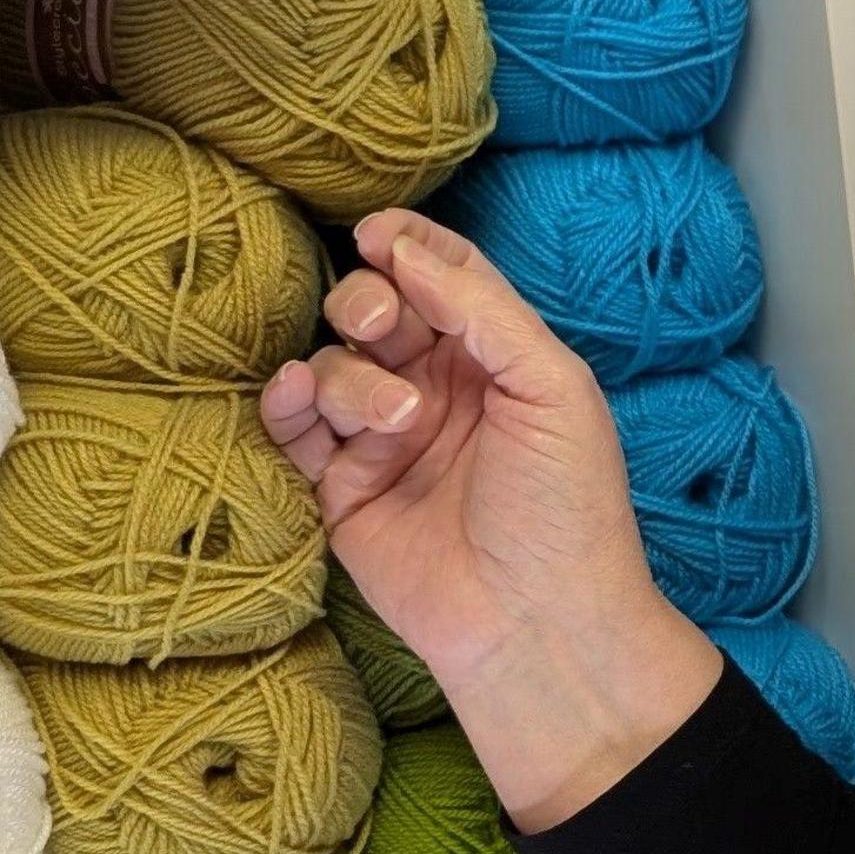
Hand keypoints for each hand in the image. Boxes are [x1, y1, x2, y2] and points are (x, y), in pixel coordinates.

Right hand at [262, 209, 721, 830]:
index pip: (445, 278)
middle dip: (368, 300)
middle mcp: (439, 390)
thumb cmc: (567, 504)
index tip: (377, 231)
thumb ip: (483, 311)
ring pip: (334, 364)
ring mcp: (384, 440)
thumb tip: (409, 249)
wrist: (535, 622)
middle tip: (381, 321)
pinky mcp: (339, 491)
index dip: (409, 246)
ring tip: (398, 420)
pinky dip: (287, 402)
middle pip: (377, 310)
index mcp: (498, 358)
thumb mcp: (550, 388)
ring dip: (352, 374)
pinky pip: (293, 428)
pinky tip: (300, 396)